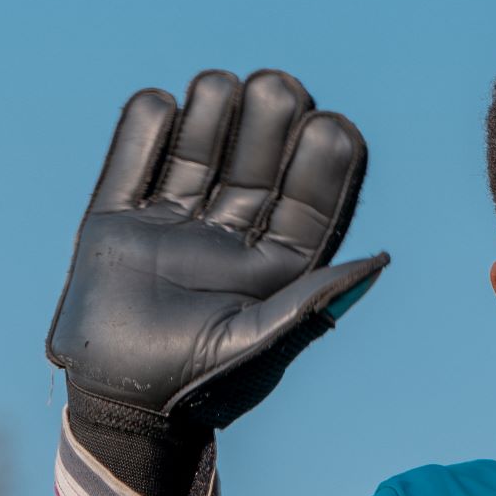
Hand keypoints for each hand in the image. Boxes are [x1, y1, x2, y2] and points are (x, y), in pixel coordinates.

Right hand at [46, 69, 386, 430]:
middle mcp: (226, 238)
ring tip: (220, 85)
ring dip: (210, 115)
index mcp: (273, 265)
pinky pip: (129, 166)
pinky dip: (142, 132)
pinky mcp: (115, 223)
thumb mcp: (262, 341)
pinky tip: (162, 103)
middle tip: (278, 87)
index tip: (333, 126)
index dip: (321, 163)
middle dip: (268, 125)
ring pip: (196, 153)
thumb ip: (313, 300)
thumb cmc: (200, 388)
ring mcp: (170, 226)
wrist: (122, 409)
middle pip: (254, 165)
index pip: (306, 199)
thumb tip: (379, 260)